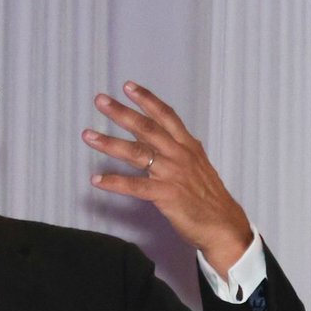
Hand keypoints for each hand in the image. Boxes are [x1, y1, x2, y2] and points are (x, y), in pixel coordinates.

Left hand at [83, 81, 253, 278]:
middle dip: (122, 112)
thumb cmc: (206, 197)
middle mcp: (180, 155)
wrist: (223, 224)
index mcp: (188, 146)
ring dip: (110, 143)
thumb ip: (179, 150)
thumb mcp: (197, 165)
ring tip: (88, 135)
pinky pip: (135, 187)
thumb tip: (166, 137)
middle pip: (147, 128)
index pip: (166, 115)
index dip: (147, 99)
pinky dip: (114, 183)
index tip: (128, 86)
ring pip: (137, 153)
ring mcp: (173, 174)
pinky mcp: (166, 195)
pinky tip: (96, 180)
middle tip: (100, 99)